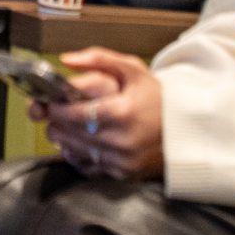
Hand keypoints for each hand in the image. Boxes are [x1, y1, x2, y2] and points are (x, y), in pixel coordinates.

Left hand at [34, 48, 162, 180]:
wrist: (186, 132)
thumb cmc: (158, 99)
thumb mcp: (134, 70)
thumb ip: (99, 59)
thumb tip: (66, 59)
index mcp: (122, 113)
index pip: (73, 113)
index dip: (55, 108)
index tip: (48, 101)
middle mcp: (121, 141)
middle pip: (70, 134)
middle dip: (55, 122)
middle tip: (52, 113)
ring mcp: (122, 161)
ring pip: (75, 151)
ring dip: (63, 138)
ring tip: (62, 125)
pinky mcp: (122, 175)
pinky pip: (87, 166)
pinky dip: (77, 154)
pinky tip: (78, 142)